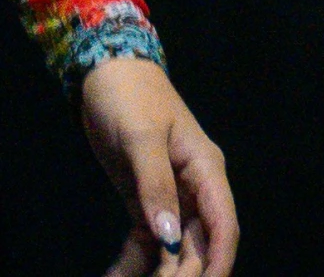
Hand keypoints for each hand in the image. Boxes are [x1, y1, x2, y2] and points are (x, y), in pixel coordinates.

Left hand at [80, 56, 237, 276]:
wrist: (101, 67)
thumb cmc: (128, 94)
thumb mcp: (140, 137)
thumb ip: (155, 185)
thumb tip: (170, 238)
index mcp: (205, 170)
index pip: (223, 226)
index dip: (218, 261)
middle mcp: (194, 189)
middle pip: (198, 244)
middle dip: (182, 271)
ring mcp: (170, 197)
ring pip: (173, 248)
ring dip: (157, 271)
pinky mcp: (144, 200)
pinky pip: (146, 240)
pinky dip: (134, 262)